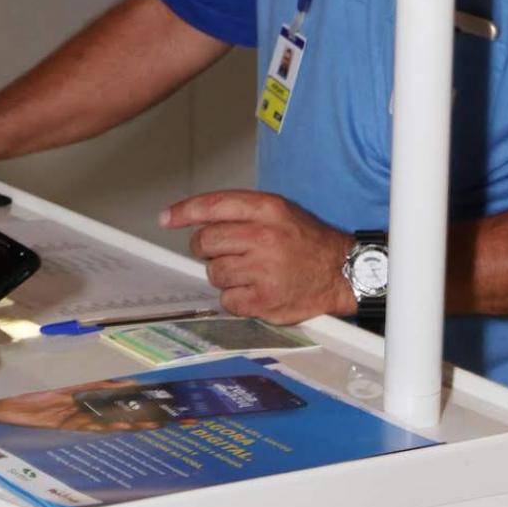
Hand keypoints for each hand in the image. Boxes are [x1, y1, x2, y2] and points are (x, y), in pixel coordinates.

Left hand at [159, 189, 353, 323]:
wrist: (341, 271)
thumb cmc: (305, 241)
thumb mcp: (278, 211)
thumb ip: (240, 213)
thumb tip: (195, 221)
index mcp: (266, 209)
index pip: (213, 205)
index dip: (184, 211)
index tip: (166, 218)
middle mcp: (263, 237)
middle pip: (206, 242)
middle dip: (207, 249)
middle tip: (225, 253)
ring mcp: (263, 270)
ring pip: (214, 273)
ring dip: (223, 275)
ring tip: (247, 272)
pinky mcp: (264, 300)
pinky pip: (227, 300)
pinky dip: (235, 298)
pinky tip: (254, 290)